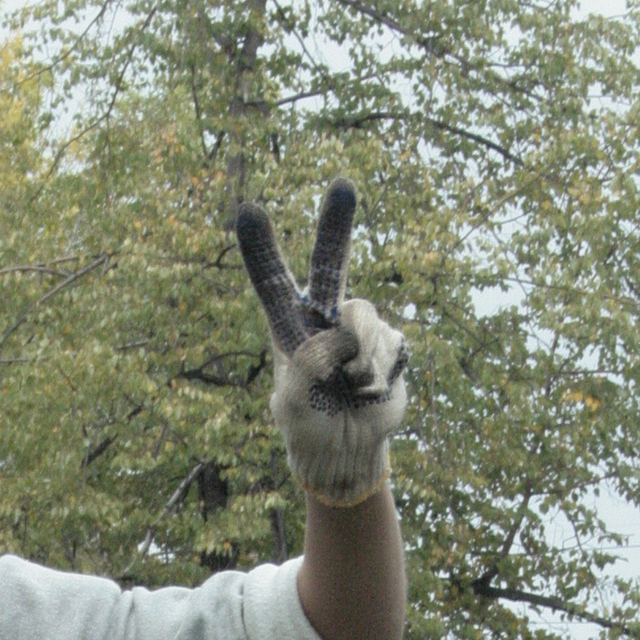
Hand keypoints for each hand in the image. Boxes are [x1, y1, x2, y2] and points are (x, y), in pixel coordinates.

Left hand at [237, 179, 408, 505]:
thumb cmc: (307, 426)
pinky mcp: (390, 345)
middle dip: (336, 226)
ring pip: (366, 320)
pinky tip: (369, 393)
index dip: (262, 250)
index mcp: (290, 327)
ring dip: (360, 360)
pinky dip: (379, 374)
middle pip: (332, 263)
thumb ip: (311, 362)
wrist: (344, 454)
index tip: (248, 212)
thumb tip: (347, 337)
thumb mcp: (293, 400)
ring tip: (350, 389)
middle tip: (343, 186)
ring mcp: (360, 328)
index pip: (273, 283)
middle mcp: (325, 318)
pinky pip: (391, 345)